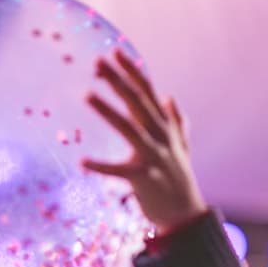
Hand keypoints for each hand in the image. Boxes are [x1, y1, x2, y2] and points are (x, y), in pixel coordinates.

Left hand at [82, 50, 208, 234]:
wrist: (186, 215)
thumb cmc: (179, 179)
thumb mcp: (181, 146)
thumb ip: (176, 121)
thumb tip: (169, 97)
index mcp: (165, 127)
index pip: (147, 91)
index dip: (132, 71)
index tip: (115, 51)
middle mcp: (161, 137)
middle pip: (137, 102)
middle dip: (117, 81)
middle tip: (97, 62)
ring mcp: (154, 156)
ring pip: (129, 128)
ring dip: (108, 110)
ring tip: (87, 94)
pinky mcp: (144, 179)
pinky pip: (118, 171)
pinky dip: (101, 166)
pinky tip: (81, 161)